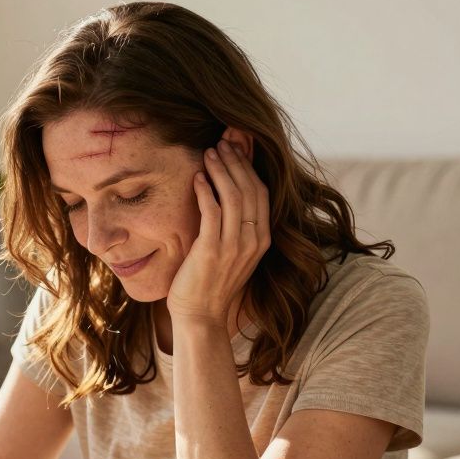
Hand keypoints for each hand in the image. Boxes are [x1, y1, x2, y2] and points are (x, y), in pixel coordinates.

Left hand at [167, 138, 270, 324]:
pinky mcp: (212, 250)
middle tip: (222, 142)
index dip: (249, 167)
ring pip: (234, 196)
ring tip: (209, 152)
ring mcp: (235, 246)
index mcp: (262, 239)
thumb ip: (236, 227)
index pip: (261, 192)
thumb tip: (227, 197)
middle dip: (236, 161)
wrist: (200, 316)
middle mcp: (253, 241)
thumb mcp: (232, 252)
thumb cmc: (210, 283)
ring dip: (221, 170)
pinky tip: (197, 177)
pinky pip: (212, 212)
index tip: (236, 148)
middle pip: (250, 189)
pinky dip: (206, 191)